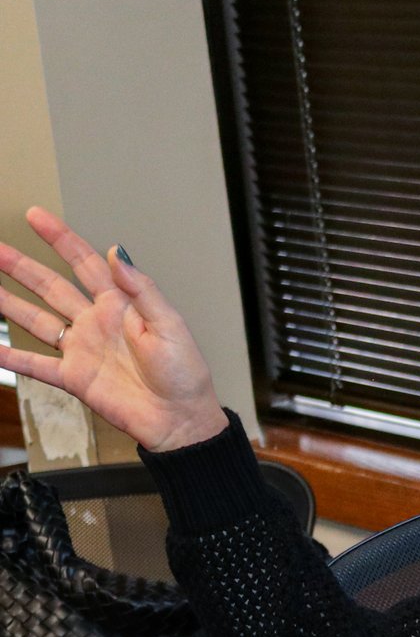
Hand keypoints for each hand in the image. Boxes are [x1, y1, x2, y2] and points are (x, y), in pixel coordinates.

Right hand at [0, 207, 226, 451]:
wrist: (180, 419)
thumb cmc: (185, 374)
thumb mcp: (170, 325)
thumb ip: (141, 288)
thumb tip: (117, 251)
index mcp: (122, 305)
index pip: (85, 263)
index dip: (61, 239)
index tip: (36, 217)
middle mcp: (97, 322)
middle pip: (51, 286)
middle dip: (22, 266)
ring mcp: (83, 349)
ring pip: (37, 319)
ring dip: (9, 303)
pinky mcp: (75, 378)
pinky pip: (37, 365)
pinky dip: (13, 358)